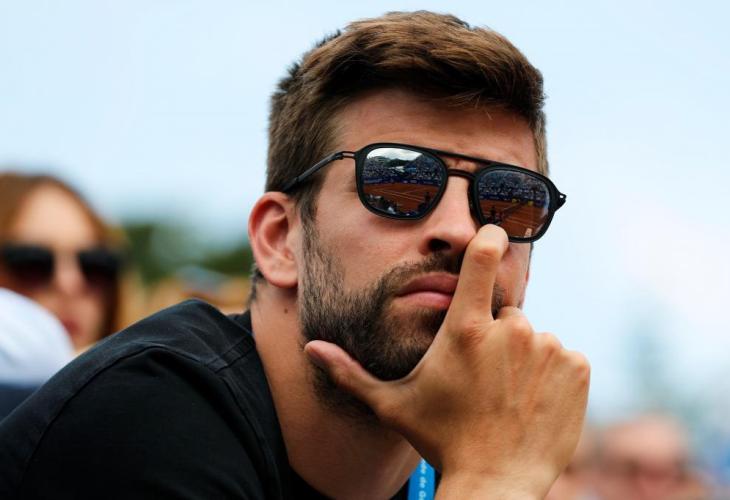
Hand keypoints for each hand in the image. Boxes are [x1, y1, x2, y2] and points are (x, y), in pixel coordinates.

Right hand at [305, 225, 589, 497]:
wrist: (495, 483)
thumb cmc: (440, 440)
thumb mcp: (392, 404)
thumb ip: (350, 372)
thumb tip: (310, 349)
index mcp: (466, 329)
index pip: (482, 257)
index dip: (489, 238)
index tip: (493, 235)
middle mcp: (511, 331)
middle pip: (505, 314)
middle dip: (496, 337)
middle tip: (482, 377)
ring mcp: (548, 349)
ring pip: (535, 338)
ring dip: (523, 358)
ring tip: (505, 394)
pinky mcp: (575, 369)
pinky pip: (563, 357)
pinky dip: (552, 374)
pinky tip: (531, 402)